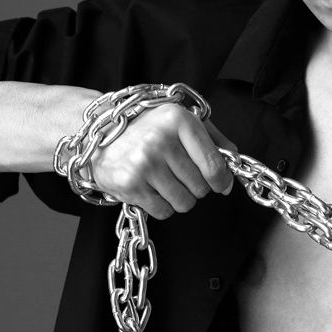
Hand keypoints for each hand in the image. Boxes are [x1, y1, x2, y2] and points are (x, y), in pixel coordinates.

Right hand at [88, 103, 237, 217]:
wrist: (99, 133)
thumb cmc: (147, 127)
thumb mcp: (182, 121)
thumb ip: (214, 140)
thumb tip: (233, 168)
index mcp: (178, 120)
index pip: (215, 166)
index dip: (222, 181)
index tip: (220, 183)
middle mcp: (160, 140)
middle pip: (201, 188)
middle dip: (195, 185)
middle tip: (177, 172)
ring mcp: (143, 164)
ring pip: (184, 203)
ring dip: (178, 197)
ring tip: (163, 179)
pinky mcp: (129, 185)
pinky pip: (163, 212)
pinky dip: (160, 204)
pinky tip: (149, 187)